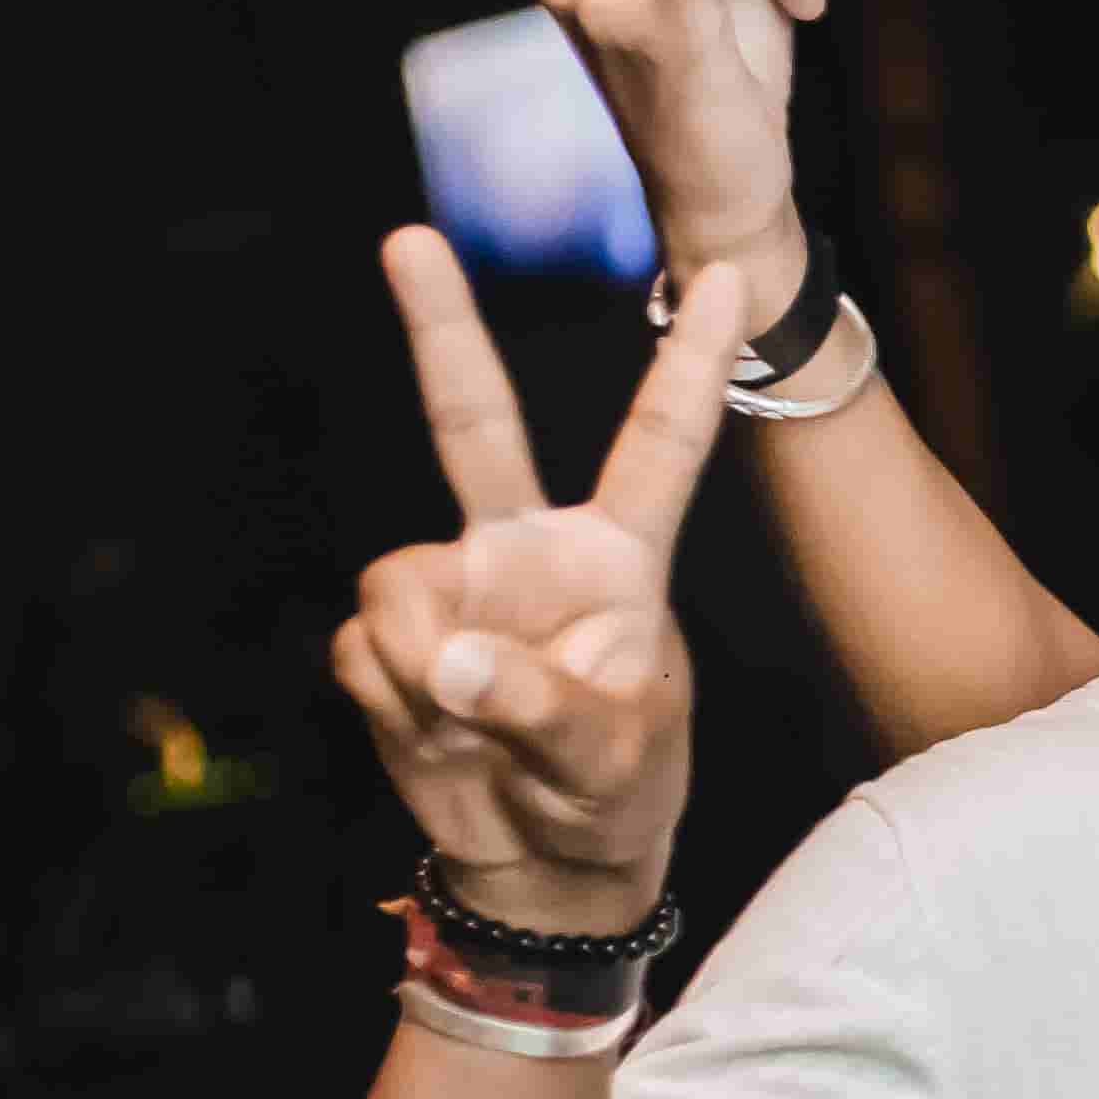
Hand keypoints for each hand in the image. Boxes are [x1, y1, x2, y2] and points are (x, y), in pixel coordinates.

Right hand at [338, 235, 746, 922]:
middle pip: (477, 423)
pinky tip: (433, 737)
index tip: (732, 279)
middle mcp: (526, 548)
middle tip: (408, 238)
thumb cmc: (612, 791)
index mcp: (618, 555)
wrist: (542, 859)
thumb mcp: (609, 755)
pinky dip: (393, 708)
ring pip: (398, 591)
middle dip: (439, 330)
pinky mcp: (389, 635)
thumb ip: (538, 704)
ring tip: (474, 731)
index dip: (691, 364)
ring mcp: (451, 585)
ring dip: (421, 674)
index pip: (662, 444)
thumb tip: (447, 655)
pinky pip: (366, 656)